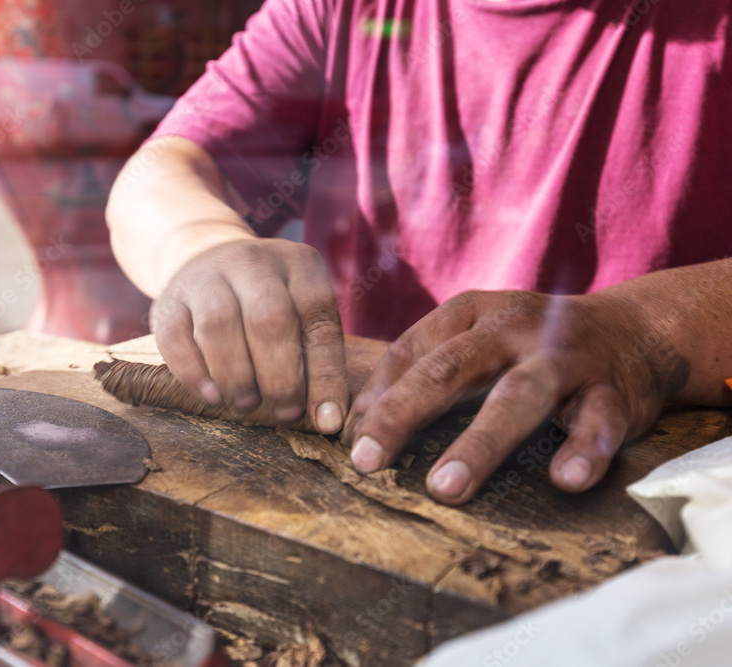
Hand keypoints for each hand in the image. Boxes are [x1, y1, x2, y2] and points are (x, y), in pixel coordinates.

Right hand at [151, 238, 348, 433]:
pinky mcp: (169, 299)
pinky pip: (175, 338)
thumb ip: (316, 356)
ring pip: (218, 324)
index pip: (319, 319)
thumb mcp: (300, 311)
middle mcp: (252, 262)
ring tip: (246, 403)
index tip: (326, 419)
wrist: (206, 258)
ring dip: (236, 376)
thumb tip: (328, 419)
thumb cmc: (265, 301)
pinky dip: (194, 373)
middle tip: (283, 411)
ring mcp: (206, 276)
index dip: (326, 375)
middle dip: (280, 377)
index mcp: (298, 264)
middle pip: (268, 318)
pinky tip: (212, 395)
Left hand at [343, 290, 683, 504]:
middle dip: (404, 414)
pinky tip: (564, 479)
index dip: (377, 395)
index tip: (347, 439)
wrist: (632, 330)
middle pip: (450, 370)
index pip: (412, 350)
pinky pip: (599, 422)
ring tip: (444, 487)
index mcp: (471, 314)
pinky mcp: (613, 391)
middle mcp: (512, 328)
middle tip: (367, 460)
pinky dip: (584, 450)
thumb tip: (358, 422)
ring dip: (479, 444)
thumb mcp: (473, 338)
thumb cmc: (528, 345)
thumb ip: (420, 369)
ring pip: (518, 397)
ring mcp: (563, 358)